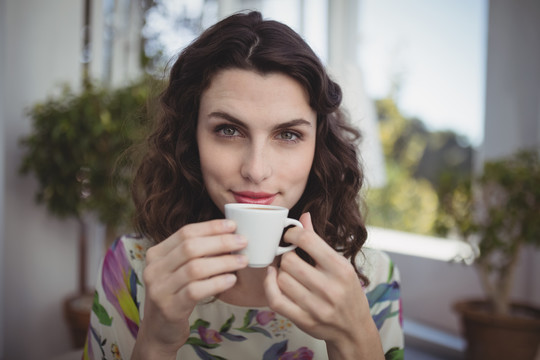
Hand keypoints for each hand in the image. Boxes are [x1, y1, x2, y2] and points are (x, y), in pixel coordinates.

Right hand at [133, 220, 247, 357]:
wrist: (159, 331)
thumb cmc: (176, 294)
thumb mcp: (178, 270)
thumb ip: (194, 253)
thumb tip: (228, 233)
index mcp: (155, 254)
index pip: (185, 232)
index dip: (211, 227)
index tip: (233, 225)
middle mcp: (153, 269)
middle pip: (190, 247)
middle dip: (220, 242)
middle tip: (243, 242)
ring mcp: (159, 289)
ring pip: (195, 268)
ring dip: (223, 262)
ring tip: (243, 261)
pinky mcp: (169, 308)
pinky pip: (196, 291)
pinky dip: (217, 283)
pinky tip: (231, 280)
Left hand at [263, 213, 382, 358]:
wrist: (353, 329)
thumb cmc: (346, 292)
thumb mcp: (339, 265)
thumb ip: (318, 241)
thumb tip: (304, 216)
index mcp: (341, 269)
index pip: (308, 240)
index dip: (292, 233)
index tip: (290, 236)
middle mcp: (330, 288)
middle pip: (289, 261)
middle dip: (286, 256)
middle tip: (290, 258)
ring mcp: (316, 307)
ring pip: (281, 278)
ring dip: (280, 273)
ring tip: (288, 272)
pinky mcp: (303, 320)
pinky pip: (275, 299)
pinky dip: (269, 286)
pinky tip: (273, 278)